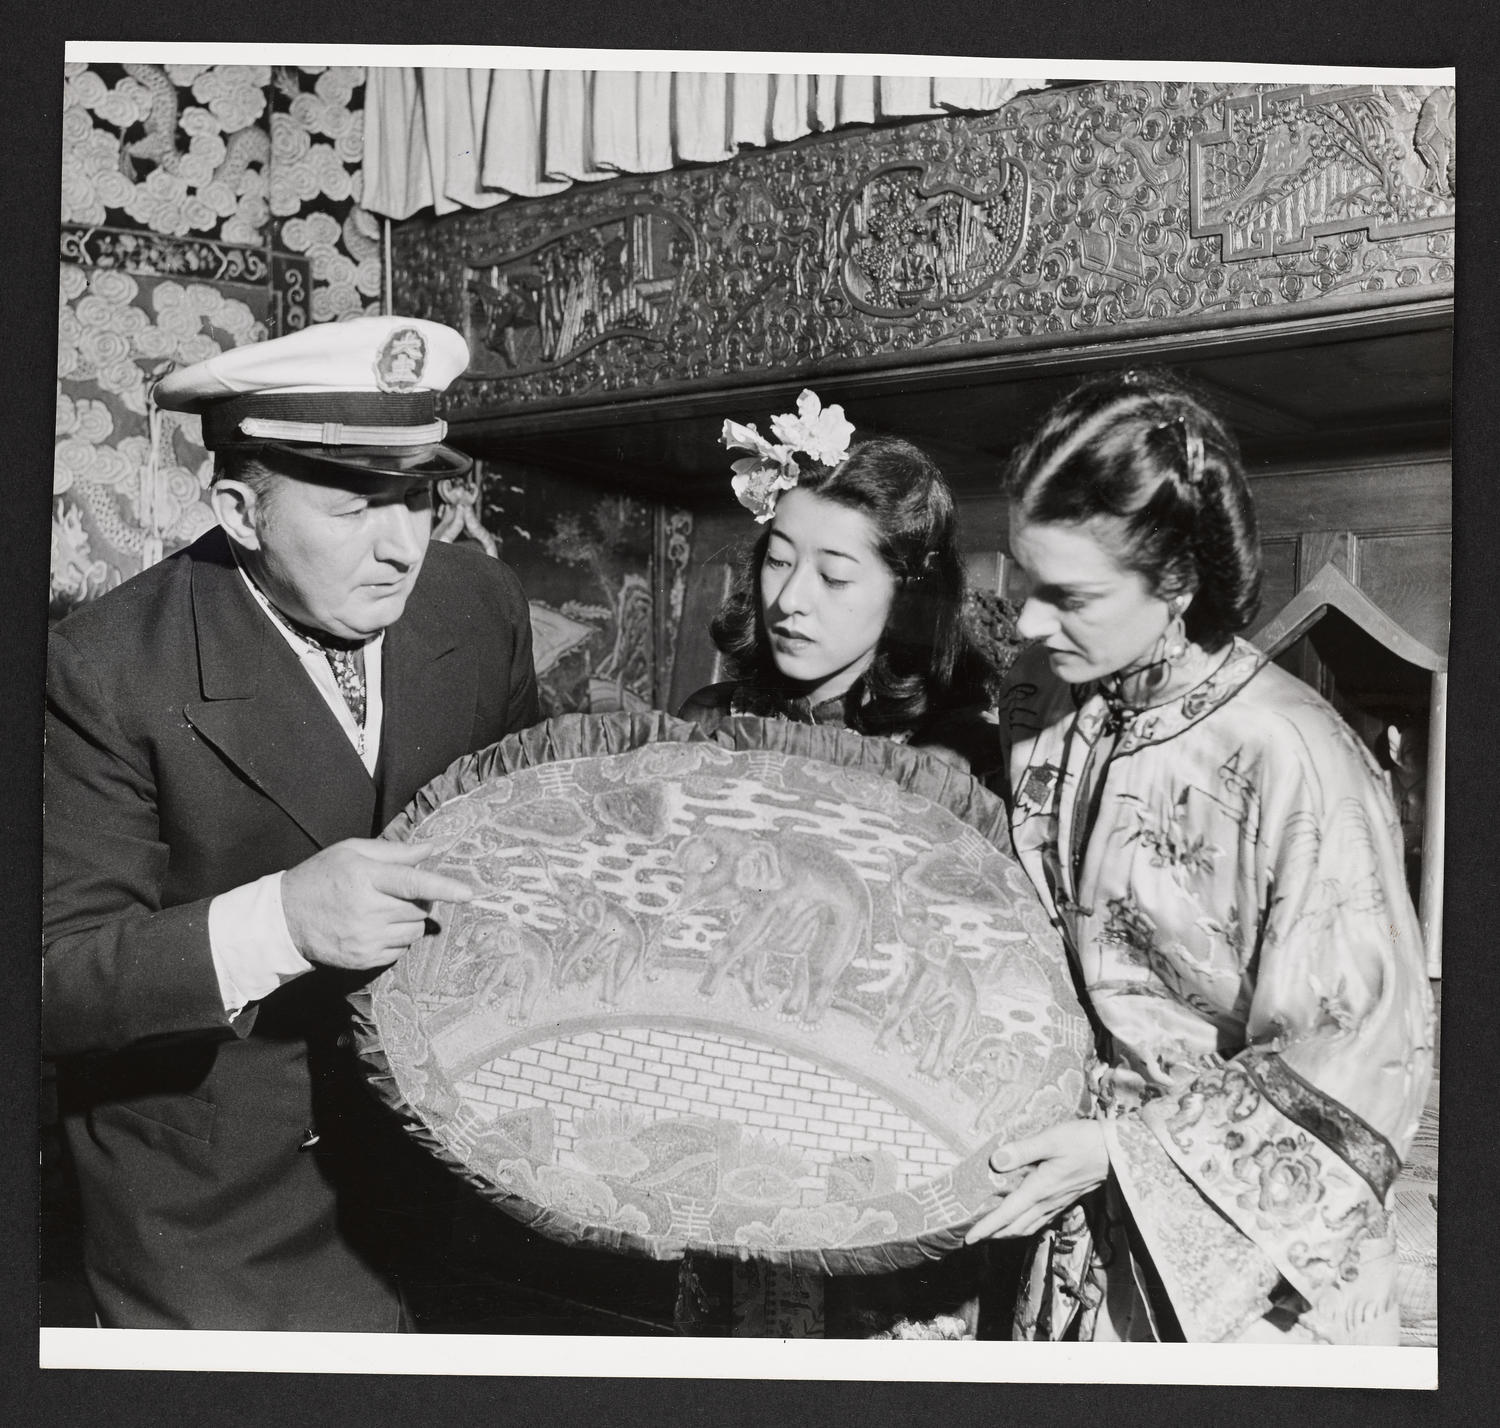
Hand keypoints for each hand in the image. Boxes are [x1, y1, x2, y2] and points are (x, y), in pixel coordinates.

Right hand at [281, 838, 475, 970]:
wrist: (284, 918)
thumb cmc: (322, 877)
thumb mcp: (352, 852)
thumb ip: (395, 851)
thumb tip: (431, 847)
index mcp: (365, 877)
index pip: (412, 882)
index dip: (443, 887)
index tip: (468, 894)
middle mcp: (367, 910)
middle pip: (418, 909)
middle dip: (419, 901)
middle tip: (397, 893)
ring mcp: (365, 938)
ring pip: (414, 931)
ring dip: (409, 920)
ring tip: (384, 910)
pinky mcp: (363, 959)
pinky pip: (400, 949)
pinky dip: (397, 938)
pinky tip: (375, 927)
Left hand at [963, 1120, 1108, 1242]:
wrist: (1117, 1152)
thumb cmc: (1083, 1142)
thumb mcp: (1051, 1140)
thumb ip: (1022, 1150)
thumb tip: (995, 1161)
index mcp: (1040, 1189)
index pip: (1008, 1214)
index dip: (987, 1227)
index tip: (969, 1239)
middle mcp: (1047, 1201)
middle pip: (1016, 1227)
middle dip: (994, 1235)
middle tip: (973, 1239)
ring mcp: (1058, 1203)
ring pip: (1029, 1226)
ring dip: (1009, 1233)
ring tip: (992, 1233)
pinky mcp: (1066, 1199)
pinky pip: (1041, 1220)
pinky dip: (1025, 1225)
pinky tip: (1022, 1220)